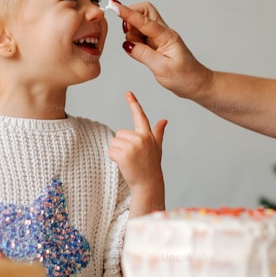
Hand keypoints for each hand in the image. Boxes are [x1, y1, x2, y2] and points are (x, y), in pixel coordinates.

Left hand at [109, 91, 165, 214]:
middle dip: (122, 144)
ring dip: (117, 152)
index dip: (134, 103)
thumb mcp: (157, 147)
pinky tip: (124, 164)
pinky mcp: (124, 155)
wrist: (148, 183)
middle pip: (120, 133)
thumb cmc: (151, 165)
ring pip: (114, 142)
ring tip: (129, 161)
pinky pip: (111, 151)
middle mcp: (141, 138)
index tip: (128, 92)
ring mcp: (133, 146)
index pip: (140, 116)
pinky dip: (114, 158)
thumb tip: (164, 120)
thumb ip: (158, 132)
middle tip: (132, 156)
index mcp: (147, 135)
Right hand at [112, 0, 212, 99]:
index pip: (144, 21)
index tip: (114, 6)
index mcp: (167, 36)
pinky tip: (140, 54)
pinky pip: (140, 36)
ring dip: (132, 34)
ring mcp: (159, 38)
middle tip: (129, 36)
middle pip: (144, 12)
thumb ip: (143, 54)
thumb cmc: (185, 77)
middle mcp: (163, 33)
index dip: (128, 13)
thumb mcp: (162, 69)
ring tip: (139, 52)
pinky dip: (134, 42)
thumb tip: (127, 44)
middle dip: (130, 18)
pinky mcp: (155, 44)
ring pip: (140, 24)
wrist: (196, 84)